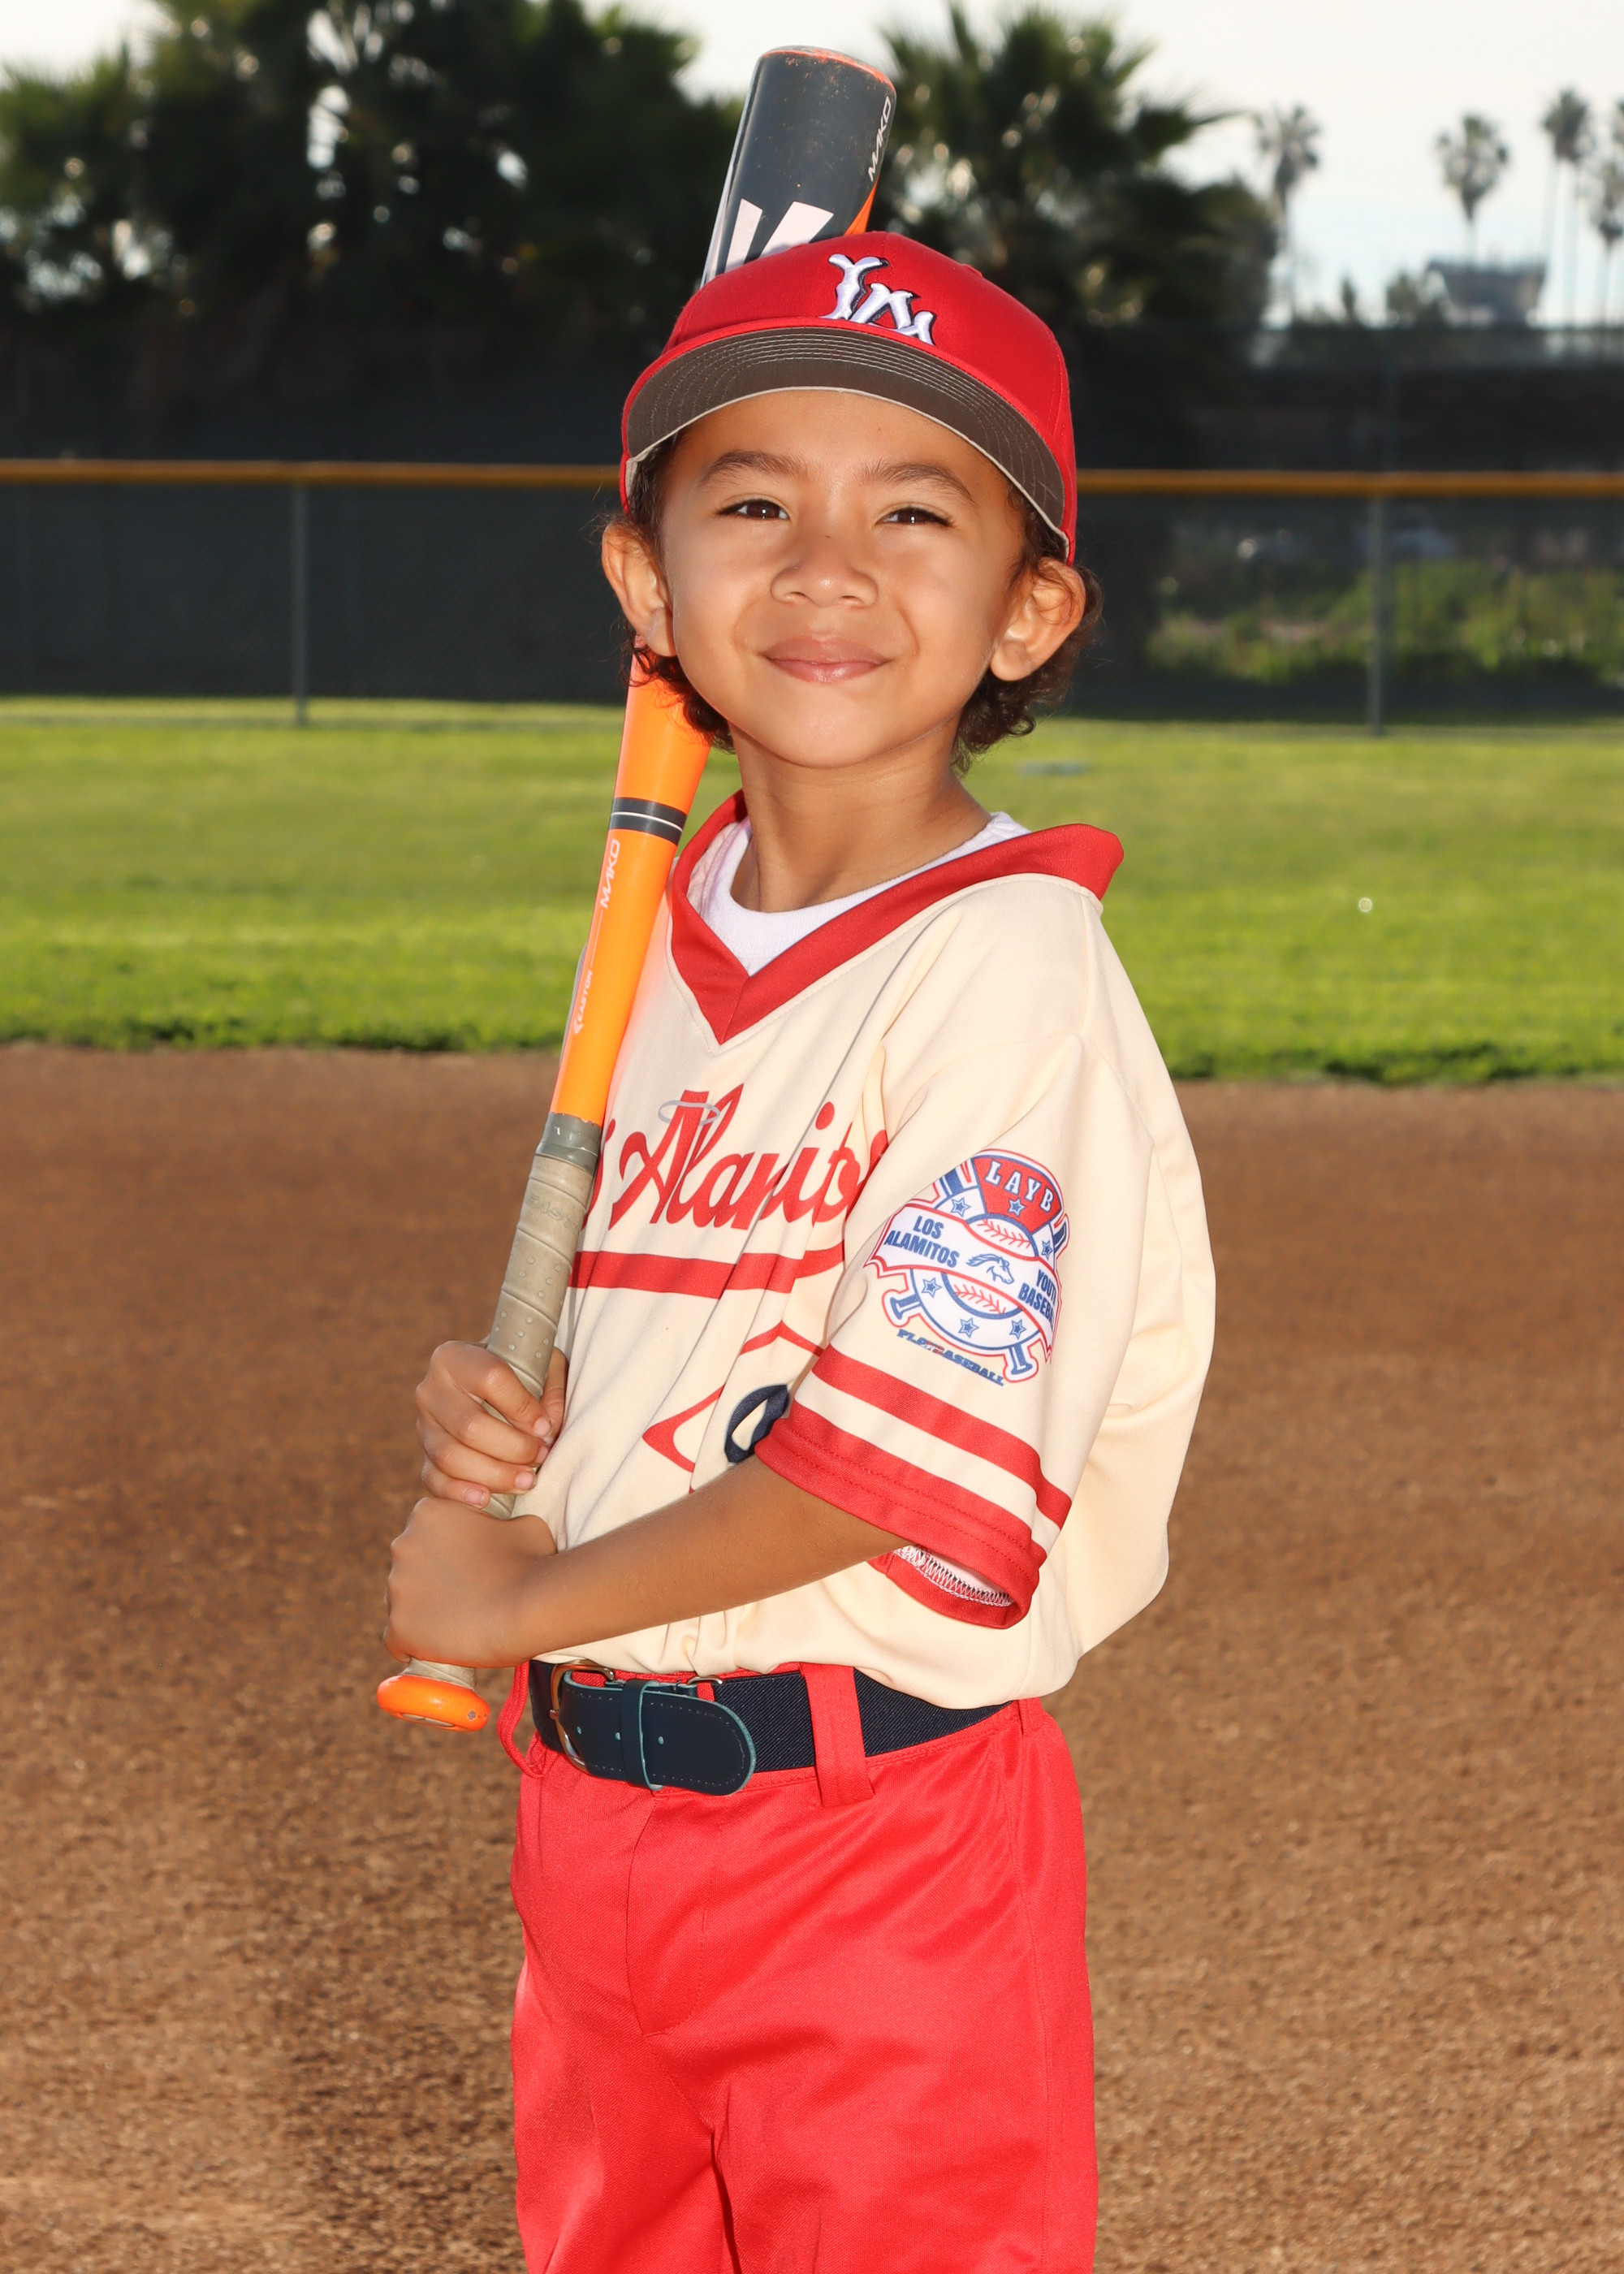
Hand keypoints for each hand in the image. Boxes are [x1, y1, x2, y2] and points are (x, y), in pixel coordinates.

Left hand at [384, 1496, 557, 1668]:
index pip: (425, 1535)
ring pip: (401, 1604)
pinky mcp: (398, 1627)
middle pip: (408, 1568)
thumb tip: (506, 1531)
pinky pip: (396, 1640)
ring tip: (455, 1625)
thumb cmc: (531, 1562)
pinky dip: (413, 1645)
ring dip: (422, 1612)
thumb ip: (501, 1524)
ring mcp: (397, 1587)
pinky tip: (435, 1648)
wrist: (528, 1606)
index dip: (446, 1553)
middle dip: (430, 1581)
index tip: (466, 1568)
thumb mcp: (522, 1524)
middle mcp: (403, 1545)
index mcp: (427, 1513)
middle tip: (463, 1597)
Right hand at [415, 1342, 567, 1507]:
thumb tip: (546, 1429)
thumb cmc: (519, 1373)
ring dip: (494, 1475)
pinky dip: (460, 1493)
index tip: (545, 1427)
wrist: (489, 1387)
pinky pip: (434, 1480)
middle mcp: (431, 1390)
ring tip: (527, 1481)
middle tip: (541, 1456)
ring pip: (451, 1457)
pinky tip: (486, 1498)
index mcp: (454, 1356)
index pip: (490, 1379)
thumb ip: (551, 1390)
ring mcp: (423, 1426)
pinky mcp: (423, 1456)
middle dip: (512, 1447)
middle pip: (469, 1425)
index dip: (522, 1407)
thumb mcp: (540, 1365)